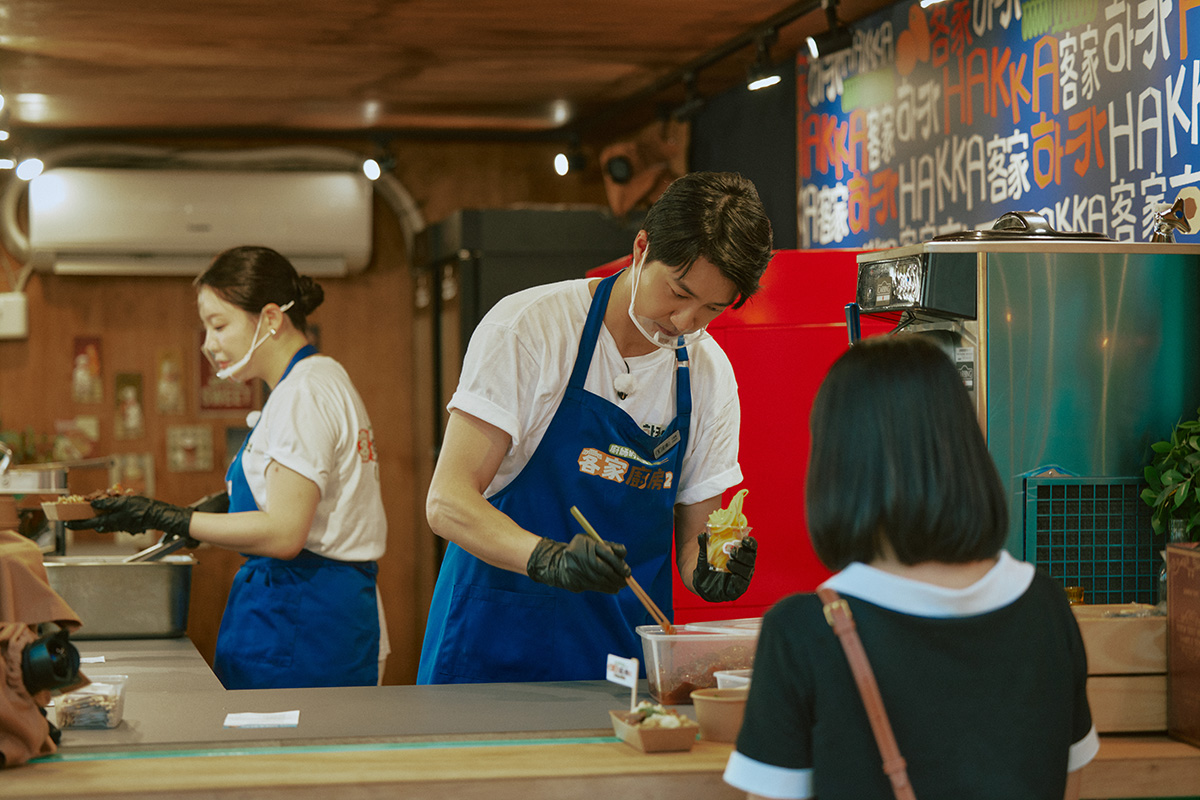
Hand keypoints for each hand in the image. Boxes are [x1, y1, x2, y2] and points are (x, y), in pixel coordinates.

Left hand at [65, 495, 193, 540]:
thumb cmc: (143, 508)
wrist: (158, 515)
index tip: (66, 524)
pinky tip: (118, 506)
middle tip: (80, 513)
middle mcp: (113, 525)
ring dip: (101, 514)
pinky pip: (115, 520)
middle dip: (88, 518)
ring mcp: (120, 525)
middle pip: (96, 523)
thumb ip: (108, 503)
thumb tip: (93, 503)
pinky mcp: (127, 524)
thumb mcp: (124, 502)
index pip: (89, 523)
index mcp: (110, 521)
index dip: (76, 523)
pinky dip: (112, 514)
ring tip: (101, 505)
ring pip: (105, 521)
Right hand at [527, 533, 630, 593]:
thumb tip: (624, 553)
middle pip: (603, 569)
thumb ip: (610, 546)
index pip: (606, 554)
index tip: (627, 571)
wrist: (559, 564)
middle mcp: (579, 556)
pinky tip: (613, 588)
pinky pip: (593, 587)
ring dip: (613, 584)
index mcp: (585, 542)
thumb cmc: (582, 551)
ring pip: (599, 580)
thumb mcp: (594, 543)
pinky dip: (606, 588)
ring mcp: (575, 570)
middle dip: (617, 576)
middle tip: (626, 581)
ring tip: (621, 585)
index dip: (619, 564)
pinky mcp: (573, 582)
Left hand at [693, 531, 756, 601]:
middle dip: (743, 554)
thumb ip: (704, 545)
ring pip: (747, 571)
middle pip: (751, 558)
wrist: (702, 583)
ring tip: (729, 563)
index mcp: (742, 553)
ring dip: (739, 566)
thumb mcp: (705, 555)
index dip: (751, 542)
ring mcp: (743, 577)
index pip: (751, 546)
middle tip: (733, 552)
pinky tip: (733, 577)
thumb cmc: (708, 565)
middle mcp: (745, 564)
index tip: (744, 539)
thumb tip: (701, 534)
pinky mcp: (739, 588)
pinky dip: (739, 580)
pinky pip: (742, 584)